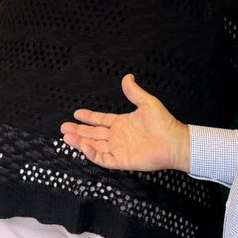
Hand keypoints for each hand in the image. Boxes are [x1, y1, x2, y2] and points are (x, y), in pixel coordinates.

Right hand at [60, 74, 190, 171]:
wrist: (174, 142)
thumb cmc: (164, 123)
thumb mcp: (147, 103)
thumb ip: (134, 92)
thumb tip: (127, 77)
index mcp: (121, 123)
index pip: (100, 121)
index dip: (88, 117)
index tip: (75, 113)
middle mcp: (117, 137)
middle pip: (93, 134)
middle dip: (78, 131)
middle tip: (63, 127)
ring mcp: (118, 149)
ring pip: (94, 146)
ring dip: (80, 141)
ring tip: (66, 136)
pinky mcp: (122, 160)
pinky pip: (103, 158)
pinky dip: (92, 154)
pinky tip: (83, 146)